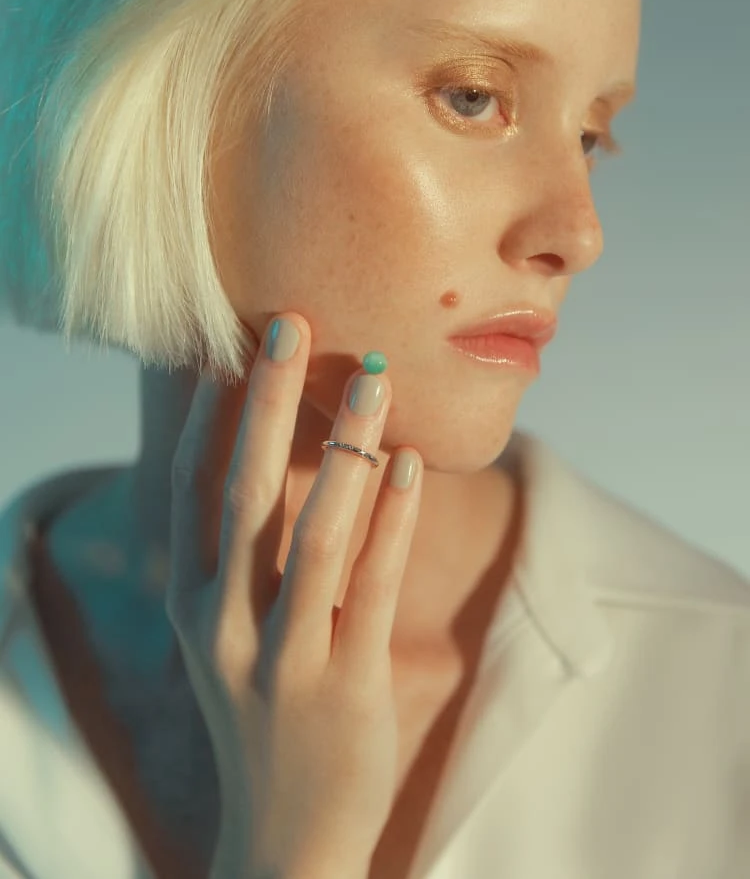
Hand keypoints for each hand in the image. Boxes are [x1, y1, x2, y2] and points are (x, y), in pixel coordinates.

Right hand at [166, 314, 422, 878]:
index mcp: (194, 607)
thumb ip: (244, 565)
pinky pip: (373, 582)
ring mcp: (285, 657)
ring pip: (316, 531)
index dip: (207, 419)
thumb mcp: (230, 642)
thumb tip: (278, 469)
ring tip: (373, 379)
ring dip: (346, 447)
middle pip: (246, 493)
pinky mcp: (347, 681)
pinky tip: (413, 465)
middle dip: (269, 403)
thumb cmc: (262, 718)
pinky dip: (395, 517)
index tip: (226, 351)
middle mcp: (227, 625)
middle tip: (291, 326)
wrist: (283, 838)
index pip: (191, 495)